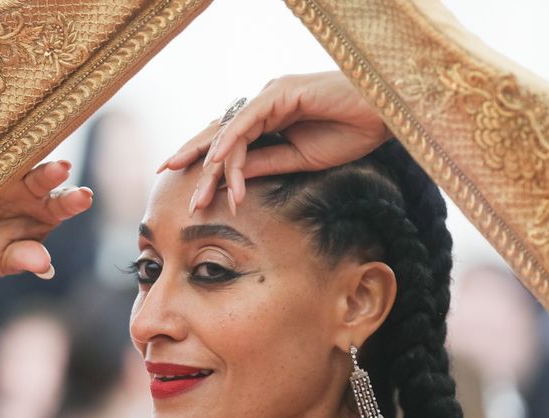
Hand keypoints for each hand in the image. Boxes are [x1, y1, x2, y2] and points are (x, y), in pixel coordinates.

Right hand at [0, 160, 92, 278]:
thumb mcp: (3, 260)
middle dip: (52, 173)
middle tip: (61, 168)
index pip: (65, 204)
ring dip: (22, 155)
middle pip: (44, 178)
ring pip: (17, 161)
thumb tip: (43, 265)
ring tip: (24, 151)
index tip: (84, 197)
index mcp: (47, 211)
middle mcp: (32, 188)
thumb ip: (23, 259)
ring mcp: (8, 174)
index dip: (75, 199)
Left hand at [161, 71, 390, 212]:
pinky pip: (248, 121)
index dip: (208, 162)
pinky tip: (217, 161)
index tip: (192, 189)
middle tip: (165, 173)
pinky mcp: (281, 93)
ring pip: (231, 132)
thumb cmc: (351, 133)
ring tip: (199, 193)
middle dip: (193, 154)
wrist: (383, 115)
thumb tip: (236, 178)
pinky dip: (232, 142)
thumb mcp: (301, 159)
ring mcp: (271, 96)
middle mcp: (265, 104)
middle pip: (221, 132)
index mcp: (270, 118)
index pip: (231, 142)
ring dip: (215, 164)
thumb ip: (268, 164)